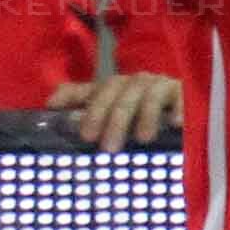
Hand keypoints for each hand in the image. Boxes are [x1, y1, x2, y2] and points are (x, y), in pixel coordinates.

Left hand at [47, 68, 182, 149]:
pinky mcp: (180, 91)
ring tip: (142, 139)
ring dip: (145, 117)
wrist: (171, 93)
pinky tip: (175, 124)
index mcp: (113, 86)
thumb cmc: (131, 104)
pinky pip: (180, 99)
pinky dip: (177, 110)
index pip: (97, 92)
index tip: (84, 134)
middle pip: (121, 97)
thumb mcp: (105, 101)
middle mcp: (134, 82)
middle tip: (108, 147)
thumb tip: (49, 104)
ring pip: (148, 97)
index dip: (90, 110)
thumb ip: (77, 99)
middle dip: (113, 122)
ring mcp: (157, 85)